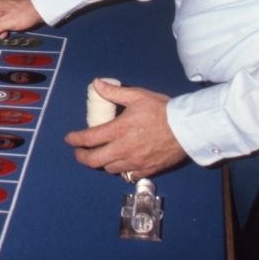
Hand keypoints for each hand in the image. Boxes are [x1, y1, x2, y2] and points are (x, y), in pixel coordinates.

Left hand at [64, 80, 187, 179]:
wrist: (188, 128)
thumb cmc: (162, 110)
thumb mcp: (137, 96)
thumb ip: (114, 92)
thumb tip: (96, 84)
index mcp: (119, 130)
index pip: (89, 138)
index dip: (75, 140)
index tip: (69, 139)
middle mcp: (124, 149)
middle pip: (94, 160)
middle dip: (82, 157)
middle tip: (79, 152)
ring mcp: (136, 162)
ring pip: (110, 168)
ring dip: (102, 162)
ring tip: (101, 155)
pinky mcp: (148, 170)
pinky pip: (128, 175)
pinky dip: (121, 170)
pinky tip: (121, 163)